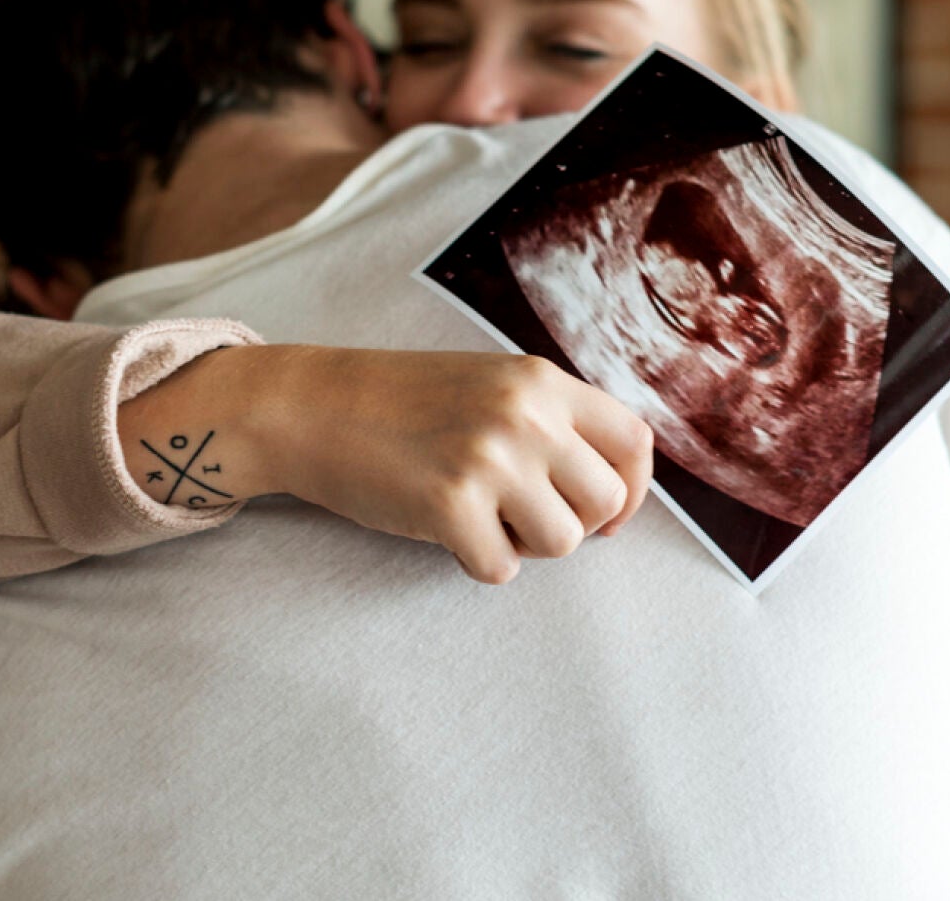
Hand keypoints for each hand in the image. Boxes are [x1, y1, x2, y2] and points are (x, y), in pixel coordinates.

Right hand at [117, 345, 654, 584]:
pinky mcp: (450, 505)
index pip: (635, 442)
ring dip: (525, 545)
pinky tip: (445, 530)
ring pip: (563, 542)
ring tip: (482, 518)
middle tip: (523, 515)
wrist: (314, 407)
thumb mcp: (491, 385)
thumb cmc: (402, 403)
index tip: (605, 515)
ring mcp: (489, 459)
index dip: (633, 490)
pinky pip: (501, 567)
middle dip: (572, 523)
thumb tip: (613, 490)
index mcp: (542, 381)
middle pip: (604, 502)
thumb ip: (551, 420)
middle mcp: (526, 415)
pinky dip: (476, 561)